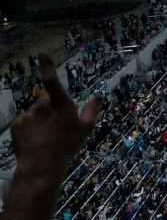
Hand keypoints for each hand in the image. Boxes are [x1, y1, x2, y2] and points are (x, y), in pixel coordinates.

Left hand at [10, 53, 104, 183]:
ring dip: (40, 119)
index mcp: (60, 107)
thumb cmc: (66, 146)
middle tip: (57, 126)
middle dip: (50, 108)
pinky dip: (29, 127)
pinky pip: (24, 121)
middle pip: (46, 101)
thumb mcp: (86, 130)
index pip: (53, 83)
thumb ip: (92, 111)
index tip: (42, 53)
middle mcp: (42, 108)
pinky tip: (35, 139)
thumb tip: (98, 96)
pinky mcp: (16, 125)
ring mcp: (27, 116)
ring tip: (46, 137)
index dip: (47, 67)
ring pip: (35, 112)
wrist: (41, 166)